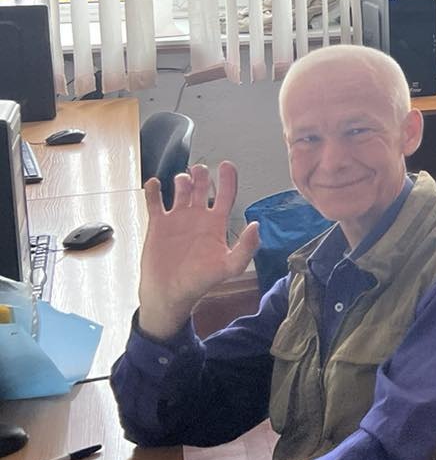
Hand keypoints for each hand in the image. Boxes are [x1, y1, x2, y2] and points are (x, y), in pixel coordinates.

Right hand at [137, 162, 259, 342]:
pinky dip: (154, 190)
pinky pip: (155, 201)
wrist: (170, 294)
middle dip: (202, 175)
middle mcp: (199, 217)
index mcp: (217, 223)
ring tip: (182, 181)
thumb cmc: (201, 281)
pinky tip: (155, 184)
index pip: (226, 195)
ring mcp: (178, 218)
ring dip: (181, 180)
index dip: (227, 179)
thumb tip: (256, 225)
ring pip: (180, 189)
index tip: (226, 165)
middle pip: (202, 187)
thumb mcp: (229, 266)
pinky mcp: (158, 224)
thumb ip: (246, 247)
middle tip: (199, 170)